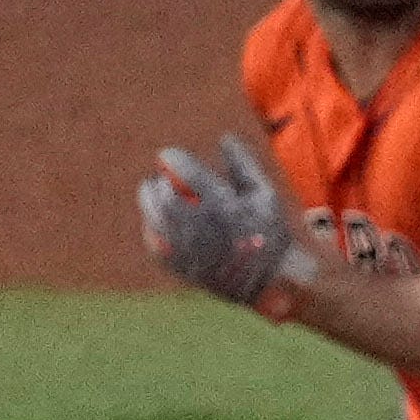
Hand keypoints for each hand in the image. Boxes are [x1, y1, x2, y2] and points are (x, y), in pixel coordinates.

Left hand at [138, 134, 294, 306]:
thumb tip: (224, 137)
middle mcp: (191, 221)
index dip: (174, 158)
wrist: (269, 282)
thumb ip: (242, 164)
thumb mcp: (265, 194)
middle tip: (172, 181)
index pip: (175, 164)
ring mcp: (178, 243)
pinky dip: (156, 223)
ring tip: (169, 198)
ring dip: (154, 198)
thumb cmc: (270, 233)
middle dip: (163, 180)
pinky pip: (150, 232)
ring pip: (150, 209)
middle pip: (158, 187)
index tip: (175, 158)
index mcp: (215, 200)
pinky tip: (170, 224)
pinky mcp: (171, 261)